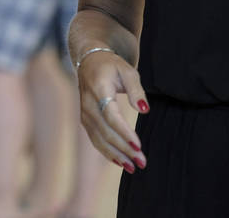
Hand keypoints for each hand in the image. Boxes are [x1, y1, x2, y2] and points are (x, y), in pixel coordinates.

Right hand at [76, 49, 148, 174]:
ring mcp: (85, 114)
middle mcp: (88, 104)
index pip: (111, 116)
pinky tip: (120, 161)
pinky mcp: (86, 120)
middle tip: (142, 161)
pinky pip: (95, 139)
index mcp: (99, 89)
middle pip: (106, 132)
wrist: (89, 62)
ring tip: (133, 166)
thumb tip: (143, 109)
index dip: (124, 132)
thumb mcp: (127, 71)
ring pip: (99, 139)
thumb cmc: (111, 66)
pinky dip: (107, 152)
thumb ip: (136, 90)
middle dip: (124, 149)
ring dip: (116, 155)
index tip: (138, 145)